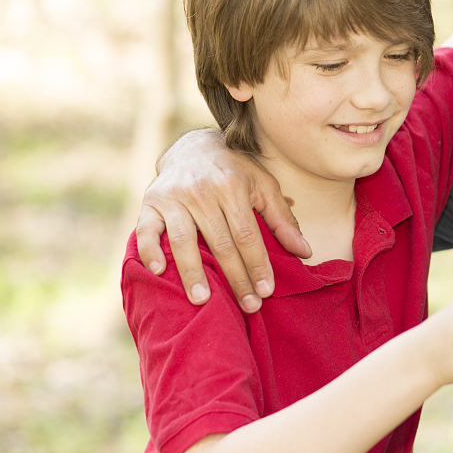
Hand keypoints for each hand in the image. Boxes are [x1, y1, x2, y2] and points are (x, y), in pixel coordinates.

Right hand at [136, 129, 311, 310]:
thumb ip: (283, 219)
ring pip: (183, 240)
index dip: (257, 264)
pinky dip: (149, 250)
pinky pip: (146, 229)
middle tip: (248, 307)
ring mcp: (173, 196)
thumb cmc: (236, 171)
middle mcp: (201, 191)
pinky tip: (159, 271)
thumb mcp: (264, 186)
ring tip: (203, 301)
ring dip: (192, 273)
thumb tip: (305, 252)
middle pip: (220, 243)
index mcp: (232, 186)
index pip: (247, 235)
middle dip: (235, 278)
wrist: (193, 146)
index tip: (266, 291)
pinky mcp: (151, 201)